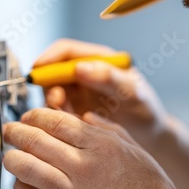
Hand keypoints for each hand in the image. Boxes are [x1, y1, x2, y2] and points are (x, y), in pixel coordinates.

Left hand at [3, 108, 185, 188]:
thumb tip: (86, 117)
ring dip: (12, 158)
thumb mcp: (136, 150)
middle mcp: (83, 166)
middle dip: (16, 131)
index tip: (28, 116)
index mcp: (102, 146)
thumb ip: (108, 130)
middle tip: (11, 130)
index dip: (36, 115)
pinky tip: (23, 181)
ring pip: (26, 167)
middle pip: (36, 140)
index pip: (57, 121)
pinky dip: (21, 186)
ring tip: (10, 156)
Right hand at [34, 39, 168, 150]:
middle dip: (49, 85)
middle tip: (56, 101)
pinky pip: (58, 112)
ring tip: (70, 116)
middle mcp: (86, 74)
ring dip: (54, 104)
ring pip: (53, 93)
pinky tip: (74, 126)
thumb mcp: (133, 93)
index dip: (49, 58)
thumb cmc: (147, 111)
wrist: (150, 138)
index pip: (66, 51)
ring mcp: (80, 94)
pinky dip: (59, 118)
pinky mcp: (76, 113)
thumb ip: (109, 78)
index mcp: (100, 60)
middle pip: (54, 72)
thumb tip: (80, 67)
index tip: (38, 70)